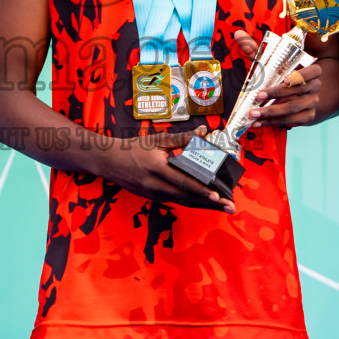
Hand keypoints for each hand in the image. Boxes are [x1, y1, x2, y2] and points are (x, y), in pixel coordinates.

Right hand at [96, 127, 235, 211]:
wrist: (108, 162)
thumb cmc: (133, 148)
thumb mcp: (157, 140)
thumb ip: (181, 138)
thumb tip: (204, 131)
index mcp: (157, 169)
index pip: (184, 182)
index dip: (202, 190)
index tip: (218, 196)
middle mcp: (156, 186)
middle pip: (188, 198)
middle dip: (210, 204)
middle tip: (230, 207)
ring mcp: (154, 195)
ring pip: (183, 202)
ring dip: (204, 205)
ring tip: (222, 207)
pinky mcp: (153, 198)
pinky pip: (176, 201)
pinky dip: (192, 202)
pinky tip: (205, 202)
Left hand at [233, 30, 323, 127]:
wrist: (298, 96)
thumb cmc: (282, 75)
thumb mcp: (271, 62)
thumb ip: (256, 49)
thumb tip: (238, 33)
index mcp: (312, 71)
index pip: (312, 72)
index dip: (299, 76)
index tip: (284, 80)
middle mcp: (315, 87)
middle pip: (297, 92)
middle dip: (276, 95)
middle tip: (258, 96)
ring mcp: (313, 103)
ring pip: (293, 109)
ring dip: (272, 113)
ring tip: (253, 114)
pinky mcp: (307, 117)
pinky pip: (291, 121)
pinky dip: (274, 122)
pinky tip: (260, 122)